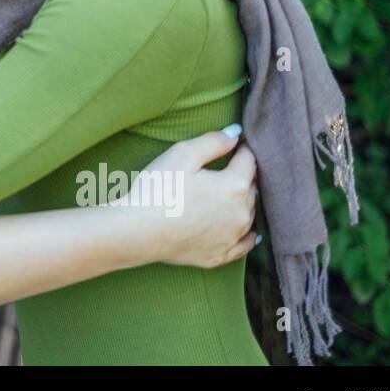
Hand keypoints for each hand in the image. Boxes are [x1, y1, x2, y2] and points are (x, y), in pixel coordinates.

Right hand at [131, 126, 258, 268]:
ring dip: (245, 202)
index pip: (249, 160)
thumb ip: (214, 141)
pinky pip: (244, 245)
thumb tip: (237, 134)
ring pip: (250, 214)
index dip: (242, 148)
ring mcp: (232, 238)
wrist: (137, 231)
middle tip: (230, 166)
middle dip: (244, 175)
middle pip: (252, 188)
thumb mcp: (183, 154)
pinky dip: (248, 236)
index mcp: (235, 186)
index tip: (237, 143)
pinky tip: (251, 233)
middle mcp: (241, 214)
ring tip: (235, 193)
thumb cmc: (158, 189)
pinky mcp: (219, 256)